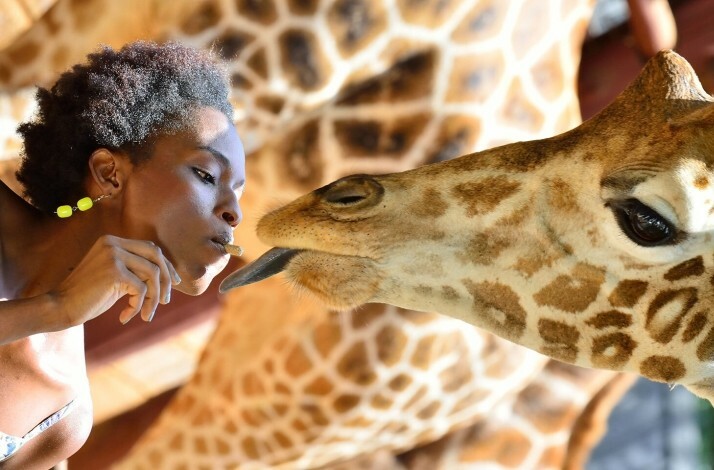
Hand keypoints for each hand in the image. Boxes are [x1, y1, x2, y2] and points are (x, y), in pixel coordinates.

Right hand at [49, 235, 180, 326]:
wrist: (60, 307)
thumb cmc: (88, 296)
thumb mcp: (115, 277)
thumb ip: (135, 270)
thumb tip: (169, 276)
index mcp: (113, 241)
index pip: (151, 248)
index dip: (166, 266)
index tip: (174, 284)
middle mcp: (113, 243)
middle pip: (157, 257)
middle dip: (166, 279)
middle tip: (165, 301)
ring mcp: (113, 256)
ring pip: (152, 275)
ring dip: (153, 299)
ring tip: (146, 315)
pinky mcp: (114, 272)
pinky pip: (141, 290)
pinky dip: (137, 307)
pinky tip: (125, 317)